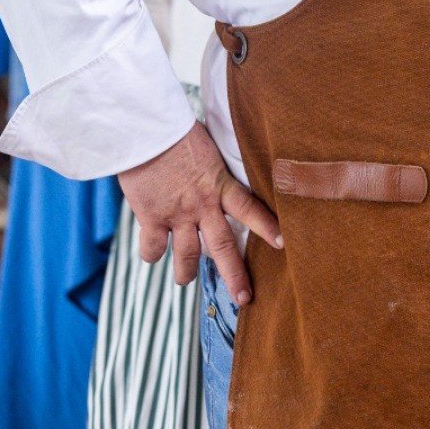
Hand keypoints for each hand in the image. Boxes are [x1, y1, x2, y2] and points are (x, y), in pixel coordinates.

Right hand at [118, 120, 282, 305]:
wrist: (145, 129)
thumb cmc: (175, 132)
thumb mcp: (207, 148)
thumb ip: (215, 171)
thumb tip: (219, 177)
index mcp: (218, 183)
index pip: (249, 208)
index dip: (267, 227)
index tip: (284, 243)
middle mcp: (200, 204)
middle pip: (222, 247)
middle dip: (234, 276)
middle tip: (244, 298)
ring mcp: (176, 213)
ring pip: (187, 256)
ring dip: (187, 273)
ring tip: (186, 281)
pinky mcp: (151, 217)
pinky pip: (153, 250)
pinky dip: (152, 255)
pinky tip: (152, 254)